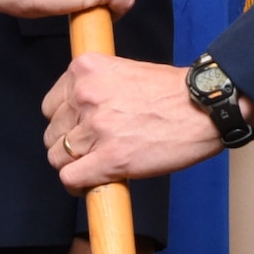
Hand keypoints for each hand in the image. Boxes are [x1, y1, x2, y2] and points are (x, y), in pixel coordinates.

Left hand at [44, 56, 253, 190]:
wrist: (202, 107)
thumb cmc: (170, 91)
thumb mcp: (123, 72)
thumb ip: (96, 87)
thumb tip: (76, 112)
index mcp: (85, 69)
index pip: (50, 105)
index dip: (64, 122)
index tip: (79, 129)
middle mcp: (84, 95)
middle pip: (52, 133)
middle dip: (69, 144)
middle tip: (92, 149)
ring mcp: (95, 127)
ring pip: (57, 158)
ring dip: (75, 165)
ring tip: (96, 166)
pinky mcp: (109, 158)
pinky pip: (71, 178)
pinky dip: (78, 185)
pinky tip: (94, 182)